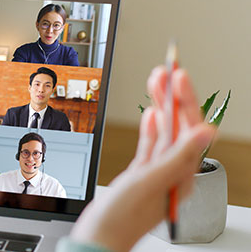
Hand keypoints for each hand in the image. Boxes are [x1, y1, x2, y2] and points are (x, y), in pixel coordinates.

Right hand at [69, 66, 215, 251]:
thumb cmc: (119, 219)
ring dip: (161, 106)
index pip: (190, 129)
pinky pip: (150, 145)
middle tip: (167, 69)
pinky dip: (150, 127)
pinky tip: (149, 114)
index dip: (185, 100)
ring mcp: (155, 174)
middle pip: (178, 127)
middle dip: (173, 97)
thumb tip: (207, 130)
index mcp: (180, 174)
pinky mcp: (139, 176)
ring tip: (157, 82)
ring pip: (163, 132)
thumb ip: (177, 155)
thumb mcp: (149, 183)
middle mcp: (172, 173)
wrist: (97, 240)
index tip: (178, 76)